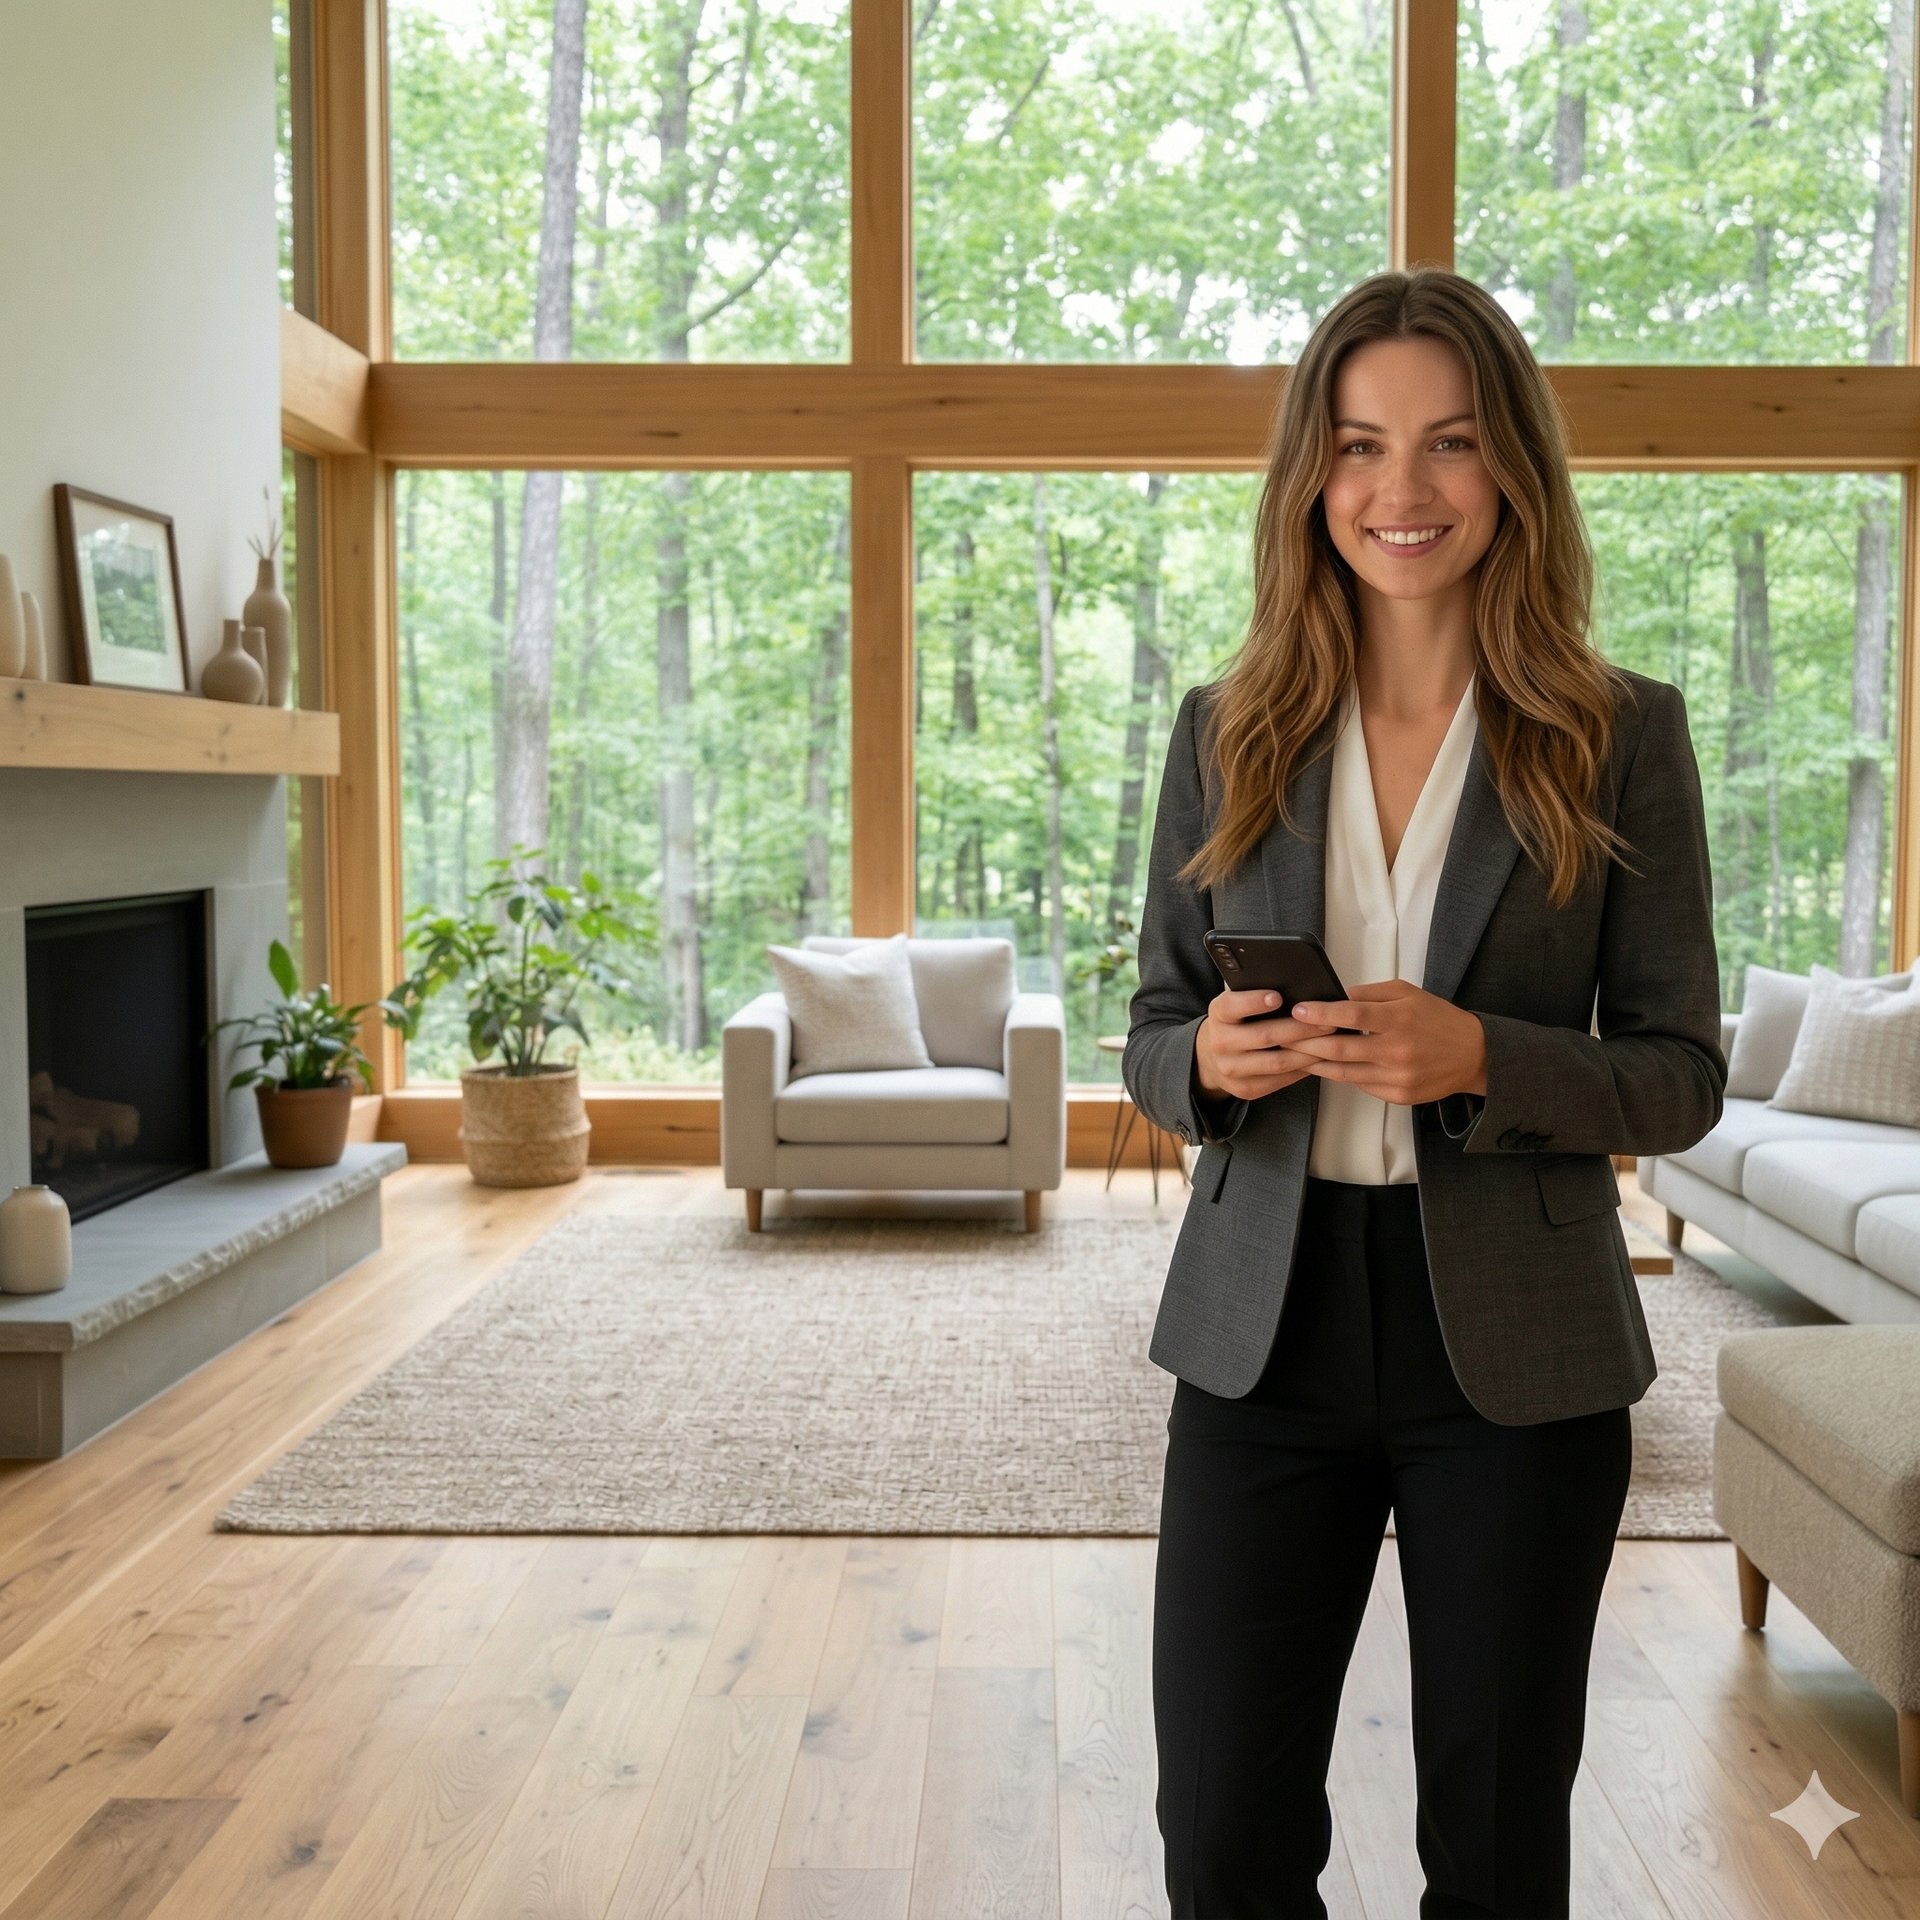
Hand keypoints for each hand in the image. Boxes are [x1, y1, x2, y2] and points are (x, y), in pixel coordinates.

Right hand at [1193, 987, 1326, 1102]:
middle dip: (1300, 1029)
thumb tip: (1296, 991)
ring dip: (1307, 1053)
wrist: (1211, 1058)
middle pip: (1264, 1036)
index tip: (1278, 997)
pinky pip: (1279, 1080)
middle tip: (1326, 1022)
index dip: (1254, 1002)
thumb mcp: (1235, 1005)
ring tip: (1328, 1043)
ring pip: (1277, 1062)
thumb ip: (1255, 998)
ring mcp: (1231, 1069)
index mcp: (1218, 1015)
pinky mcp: (1244, 1089)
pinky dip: (1301, 1069)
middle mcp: (1220, 1043)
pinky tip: (1316, 1059)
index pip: (1232, 1006)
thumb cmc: (1234, 1023)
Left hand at [1286, 979, 1487, 1105]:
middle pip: (1340, 1049)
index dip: (1321, 1014)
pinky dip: (1339, 1075)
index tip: (1298, 1010)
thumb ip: (1371, 994)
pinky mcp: (1398, 1095)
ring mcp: (1397, 1076)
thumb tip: (1337, 998)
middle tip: (1283, 1036)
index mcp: (1399, 1019)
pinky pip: (1360, 1085)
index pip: (1351, 1016)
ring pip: (1344, 1072)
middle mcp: (1397, 1050)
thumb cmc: (1438, 1019)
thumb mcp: (1408, 993)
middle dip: (1305, 1043)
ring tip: (1294, 1053)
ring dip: (1315, 1063)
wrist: (1473, 1055)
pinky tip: (1323, 1066)